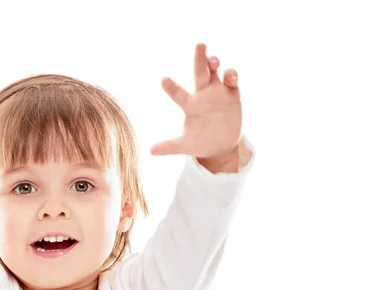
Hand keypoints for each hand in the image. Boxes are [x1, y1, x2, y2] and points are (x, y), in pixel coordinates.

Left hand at [150, 43, 241, 160]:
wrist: (220, 146)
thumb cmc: (200, 142)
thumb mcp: (185, 146)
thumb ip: (169, 146)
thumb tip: (150, 151)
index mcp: (189, 105)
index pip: (178, 94)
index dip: (171, 88)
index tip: (163, 80)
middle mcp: (203, 94)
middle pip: (200, 72)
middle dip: (200, 58)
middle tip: (199, 44)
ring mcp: (218, 93)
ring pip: (217, 73)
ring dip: (216, 64)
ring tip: (214, 61)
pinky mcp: (232, 96)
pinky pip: (233, 82)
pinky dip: (232, 77)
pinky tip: (230, 77)